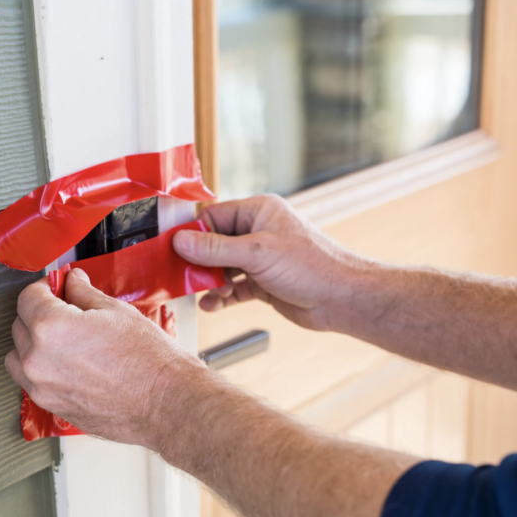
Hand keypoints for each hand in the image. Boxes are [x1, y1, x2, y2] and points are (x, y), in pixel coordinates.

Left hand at [4, 269, 213, 448]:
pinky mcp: (52, 407)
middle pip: (19, 325)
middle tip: (66, 310)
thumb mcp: (117, 312)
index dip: (44, 287)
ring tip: (63, 340)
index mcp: (51, 328)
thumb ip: (84, 294)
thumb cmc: (150, 362)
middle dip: (39, 314)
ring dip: (33, 344)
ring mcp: (42, 388)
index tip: (56, 288)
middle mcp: (38, 360)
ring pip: (18, 357)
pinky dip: (43, 370)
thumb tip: (72, 283)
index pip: (28, 297)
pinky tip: (70, 363)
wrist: (167, 402)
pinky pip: (33, 382)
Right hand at [172, 195, 364, 330]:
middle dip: (200, 262)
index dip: (193, 235)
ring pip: (223, 267)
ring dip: (210, 282)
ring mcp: (262, 259)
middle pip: (215, 243)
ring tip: (203, 293)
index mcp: (259, 211)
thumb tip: (181, 241)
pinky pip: (234, 287)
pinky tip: (212, 305)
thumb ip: (215, 248)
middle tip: (183, 276)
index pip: (214, 217)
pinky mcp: (265, 282)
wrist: (342, 299)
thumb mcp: (257, 254)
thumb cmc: (312, 266)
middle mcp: (259, 232)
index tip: (175, 252)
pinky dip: (222, 296)